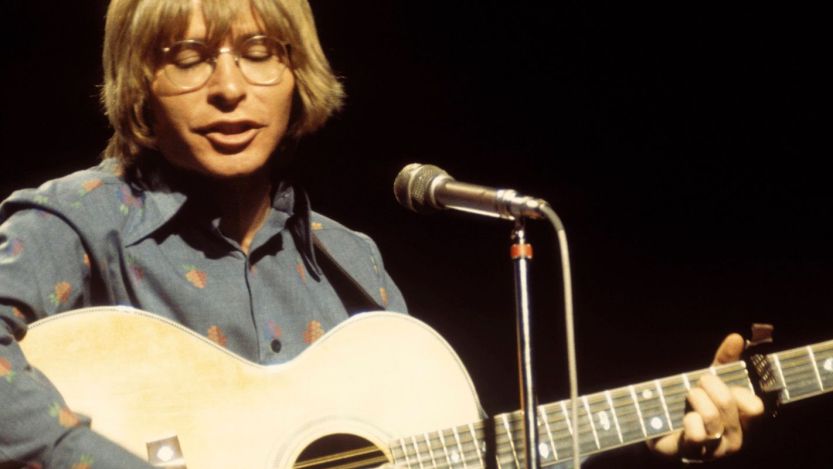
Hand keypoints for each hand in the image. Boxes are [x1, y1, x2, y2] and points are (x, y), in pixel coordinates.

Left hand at [648, 333, 764, 461]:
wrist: (661, 429)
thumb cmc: (692, 405)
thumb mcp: (710, 381)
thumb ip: (724, 361)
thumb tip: (737, 337)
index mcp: (743, 421)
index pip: (755, 406)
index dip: (737, 390)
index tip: (716, 381)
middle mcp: (735, 438)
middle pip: (728, 402)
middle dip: (707, 385)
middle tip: (697, 385)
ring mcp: (716, 449)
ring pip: (711, 416)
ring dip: (695, 398)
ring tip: (689, 397)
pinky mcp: (695, 453)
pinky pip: (696, 433)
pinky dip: (687, 420)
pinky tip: (684, 419)